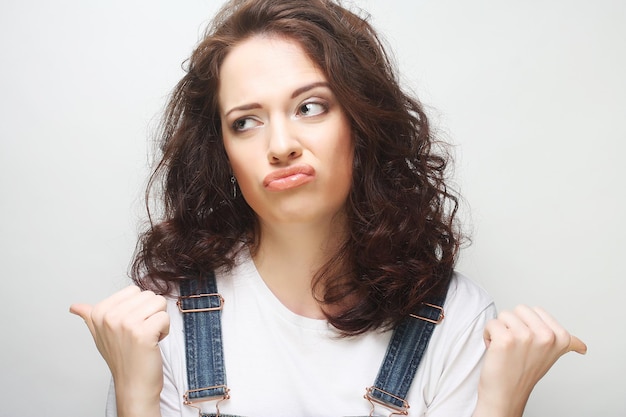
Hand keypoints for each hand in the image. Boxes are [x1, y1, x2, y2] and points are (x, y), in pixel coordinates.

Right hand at [70, 286, 168, 416]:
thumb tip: (74, 306)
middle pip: (149, 295)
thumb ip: (90, 316)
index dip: (138, 307)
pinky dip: (164, 330)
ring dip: (159, 320)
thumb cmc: (121, 358)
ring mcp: (126, 324)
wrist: (133, 385)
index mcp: (99, 312)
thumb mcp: (100, 335)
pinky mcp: (143, 333)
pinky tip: (153, 343)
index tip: (130, 325)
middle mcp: (110, 316)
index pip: (133, 290)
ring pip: (159, 303)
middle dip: (151, 312)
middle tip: (140, 332)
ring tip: (147, 336)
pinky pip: (165, 317)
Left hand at [474, 305, 586, 416]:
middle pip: (519, 309)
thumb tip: (581, 346)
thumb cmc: (524, 373)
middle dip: (513, 325)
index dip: (527, 325)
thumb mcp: (552, 356)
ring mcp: (526, 337)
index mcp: (560, 337)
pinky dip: (488, 335)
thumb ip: (567, 345)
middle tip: (516, 346)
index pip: (535, 310)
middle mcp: (546, 336)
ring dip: (500, 330)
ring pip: (504, 314)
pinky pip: (492, 323)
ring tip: (506, 349)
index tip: (530, 345)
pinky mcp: (506, 340)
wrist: (505, 394)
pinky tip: (495, 350)